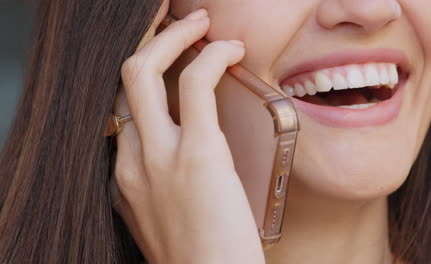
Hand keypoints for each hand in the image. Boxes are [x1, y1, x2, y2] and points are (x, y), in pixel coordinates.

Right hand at [109, 9, 264, 263]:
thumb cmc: (200, 258)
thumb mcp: (167, 220)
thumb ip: (164, 186)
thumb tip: (189, 160)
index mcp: (125, 177)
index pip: (123, 109)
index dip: (146, 77)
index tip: (167, 61)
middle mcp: (131, 161)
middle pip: (123, 79)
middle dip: (151, 42)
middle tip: (179, 25)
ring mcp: (158, 156)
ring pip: (145, 70)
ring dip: (174, 37)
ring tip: (202, 25)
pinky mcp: (197, 155)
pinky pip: (195, 84)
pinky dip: (210, 56)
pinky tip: (229, 50)